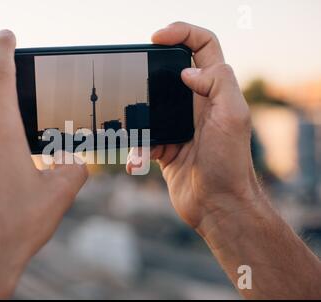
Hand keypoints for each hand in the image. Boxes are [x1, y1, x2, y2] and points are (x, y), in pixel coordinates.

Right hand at [127, 22, 259, 229]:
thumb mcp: (232, 117)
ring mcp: (180, 126)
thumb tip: (187, 71)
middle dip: (150, 73)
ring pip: (151, 107)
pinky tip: (138, 160)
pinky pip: (144, 138)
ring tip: (137, 133)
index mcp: (215, 91)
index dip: (182, 33)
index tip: (156, 37)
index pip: (203, 47)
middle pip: (170, 73)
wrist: (217, 205)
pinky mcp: (166, 147)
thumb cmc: (229, 164)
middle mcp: (197, 105)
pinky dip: (138, 149)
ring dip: (139, 119)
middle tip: (132, 77)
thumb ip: (217, 83)